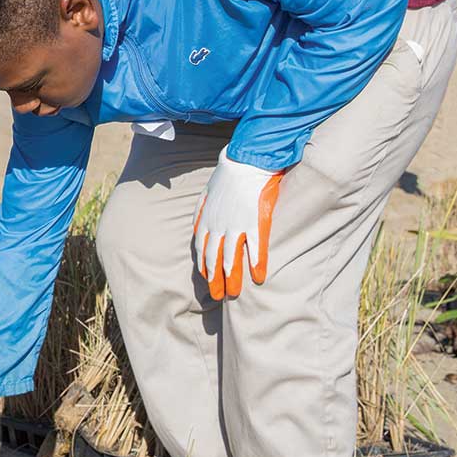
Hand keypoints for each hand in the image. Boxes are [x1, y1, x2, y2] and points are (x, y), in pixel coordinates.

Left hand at [193, 146, 284, 300]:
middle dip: (215, 279)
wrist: (246, 161)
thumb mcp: (207, 192)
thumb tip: (196, 225)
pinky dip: (257, 264)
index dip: (204, 266)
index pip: (201, 249)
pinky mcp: (255, 222)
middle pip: (213, 259)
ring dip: (232, 278)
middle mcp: (218, 226)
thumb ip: (201, 210)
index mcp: (206, 220)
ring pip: (231, 258)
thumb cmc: (228, 174)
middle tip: (218, 295)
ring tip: (233, 294)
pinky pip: (256, 248)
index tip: (207, 278)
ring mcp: (236, 226)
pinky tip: (259, 277)